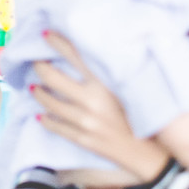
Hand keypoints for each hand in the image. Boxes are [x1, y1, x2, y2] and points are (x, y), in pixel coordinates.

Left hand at [33, 30, 169, 177]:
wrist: (154, 154)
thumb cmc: (149, 115)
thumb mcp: (135, 86)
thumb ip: (116, 69)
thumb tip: (99, 49)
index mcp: (107, 82)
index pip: (74, 54)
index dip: (56, 41)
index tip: (45, 33)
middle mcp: (92, 100)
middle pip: (52, 77)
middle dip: (39, 67)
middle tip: (35, 62)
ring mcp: (85, 121)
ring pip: (48, 102)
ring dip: (38, 92)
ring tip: (35, 86)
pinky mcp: (83, 139)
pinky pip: (55, 125)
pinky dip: (45, 118)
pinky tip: (41, 113)